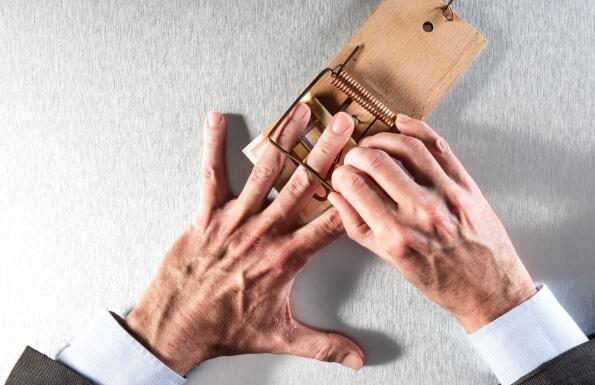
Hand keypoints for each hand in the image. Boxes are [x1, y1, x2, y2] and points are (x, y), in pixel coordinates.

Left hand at [124, 106, 363, 374]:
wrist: (177, 327)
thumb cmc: (226, 328)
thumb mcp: (282, 337)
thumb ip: (325, 346)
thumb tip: (358, 359)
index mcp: (286, 258)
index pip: (330, 222)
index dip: (351, 195)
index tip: (368, 172)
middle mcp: (264, 233)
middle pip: (303, 185)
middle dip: (327, 152)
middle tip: (344, 125)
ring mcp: (234, 220)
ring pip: (265, 173)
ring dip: (285, 140)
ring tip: (302, 111)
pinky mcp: (206, 215)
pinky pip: (211, 175)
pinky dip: (213, 145)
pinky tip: (217, 119)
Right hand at [328, 115, 536, 332]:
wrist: (488, 289)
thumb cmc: (441, 281)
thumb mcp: (392, 262)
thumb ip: (360, 228)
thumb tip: (338, 197)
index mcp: (396, 236)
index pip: (355, 188)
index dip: (341, 174)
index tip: (340, 173)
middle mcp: (420, 213)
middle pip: (376, 163)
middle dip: (357, 153)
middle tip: (353, 156)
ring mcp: (446, 196)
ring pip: (407, 147)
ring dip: (383, 138)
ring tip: (373, 142)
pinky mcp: (466, 186)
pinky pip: (439, 147)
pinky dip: (418, 128)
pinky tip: (402, 124)